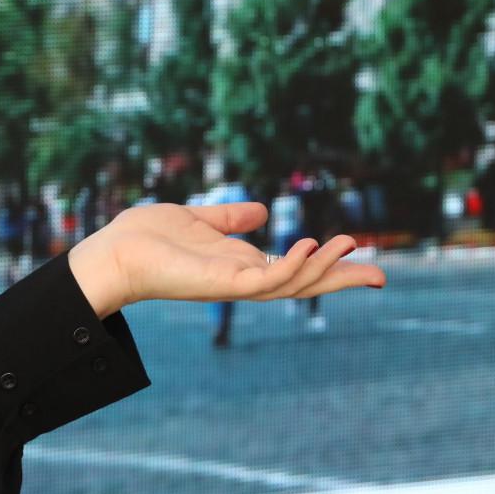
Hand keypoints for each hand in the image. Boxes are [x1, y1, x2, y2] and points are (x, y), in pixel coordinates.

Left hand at [72, 201, 385, 313]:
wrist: (114, 251)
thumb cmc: (148, 238)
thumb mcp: (198, 219)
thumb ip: (229, 218)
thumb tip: (259, 210)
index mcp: (242, 264)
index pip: (295, 268)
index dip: (329, 265)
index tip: (363, 256)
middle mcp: (244, 278)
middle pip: (305, 283)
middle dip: (341, 278)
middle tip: (380, 273)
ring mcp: (235, 283)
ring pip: (292, 283)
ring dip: (323, 266)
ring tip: (348, 244)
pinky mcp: (224, 283)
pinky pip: (267, 280)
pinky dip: (292, 266)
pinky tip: (311, 246)